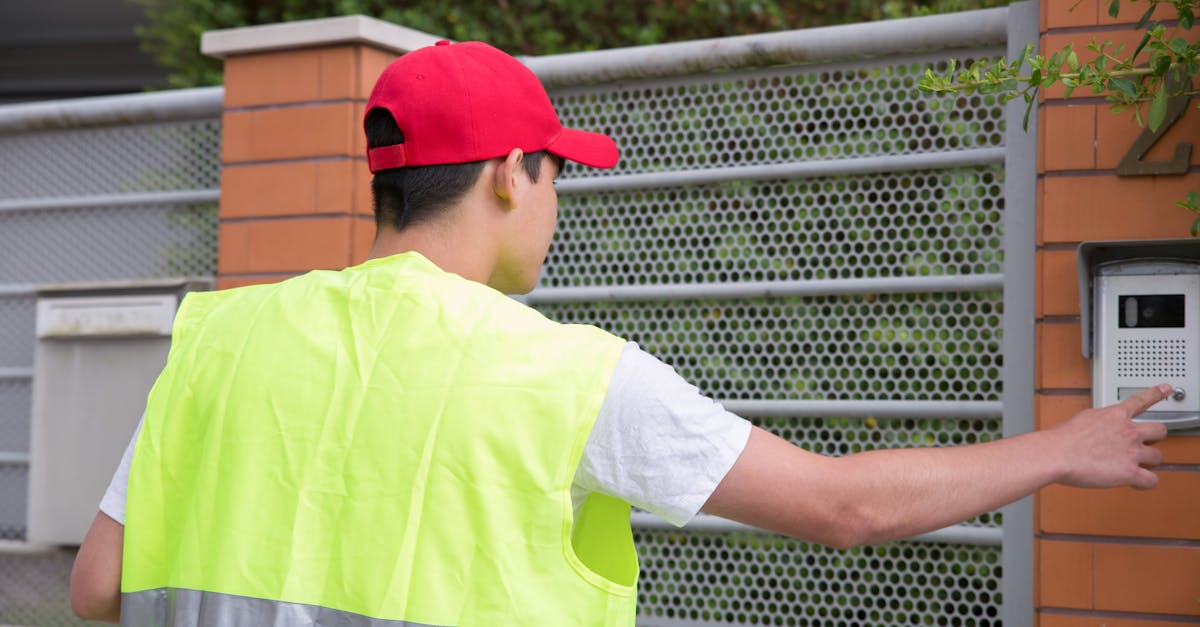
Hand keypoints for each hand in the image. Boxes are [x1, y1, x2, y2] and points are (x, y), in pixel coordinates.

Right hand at [1051, 384, 1170, 489]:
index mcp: (1114, 415)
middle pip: (1160, 430)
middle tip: (1146, 443)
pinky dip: (1145, 483)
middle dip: (1155, 438)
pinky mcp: (1130, 472)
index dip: (1156, 393)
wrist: (1057, 454)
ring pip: (1158, 457)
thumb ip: (1100, 422)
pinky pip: (1151, 480)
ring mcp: (1131, 452)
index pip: (1141, 400)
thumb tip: (1102, 427)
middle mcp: (1128, 431)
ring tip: (1137, 465)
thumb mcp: (1083, 419)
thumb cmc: (1062, 439)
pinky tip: (1136, 482)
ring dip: (1149, 462)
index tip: (1166, 388)